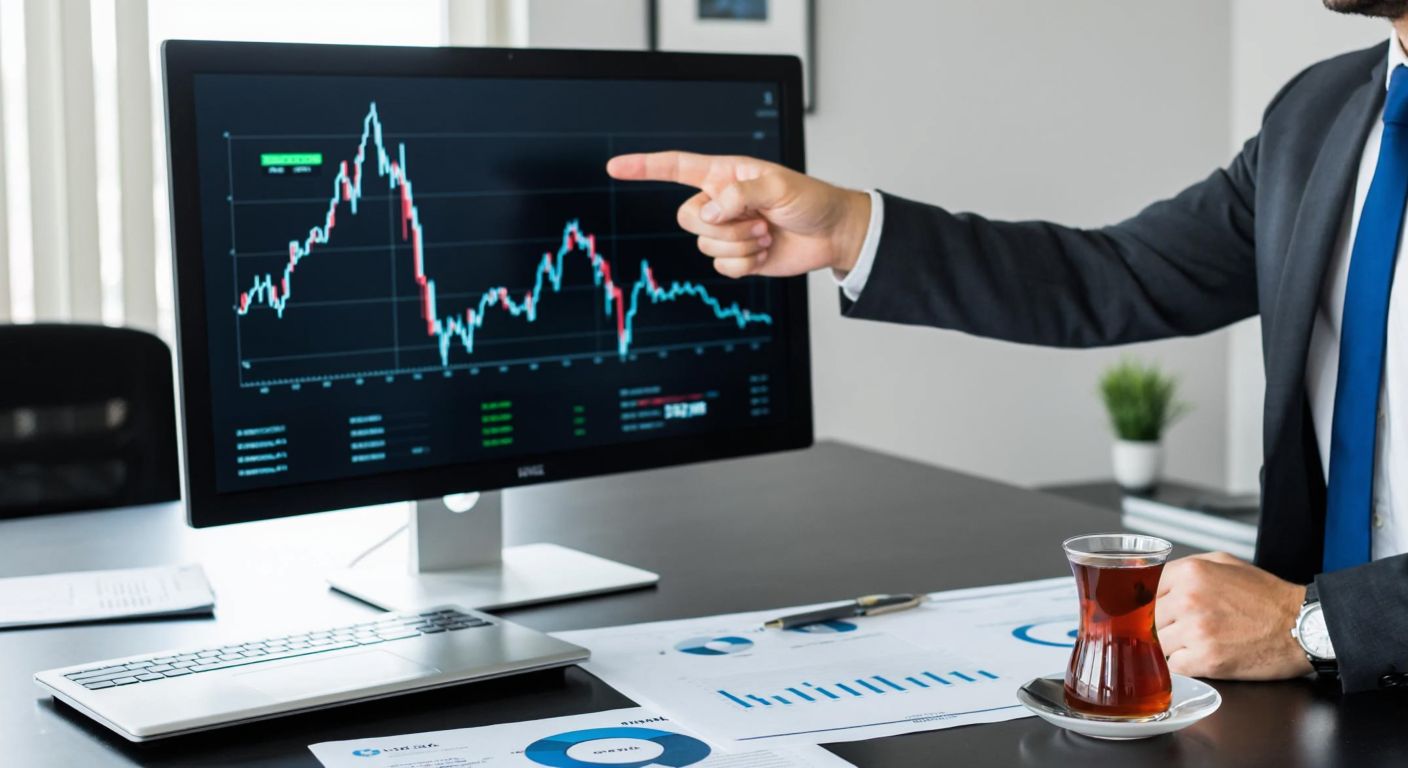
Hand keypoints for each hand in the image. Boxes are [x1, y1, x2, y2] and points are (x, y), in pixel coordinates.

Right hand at [605, 151, 870, 278]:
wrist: (831, 234)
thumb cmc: (810, 200)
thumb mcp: (778, 186)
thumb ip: (739, 195)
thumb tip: (708, 213)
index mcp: (724, 175)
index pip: (676, 168)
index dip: (644, 167)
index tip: (615, 168)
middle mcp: (720, 202)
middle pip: (686, 218)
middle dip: (720, 226)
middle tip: (757, 222)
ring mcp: (727, 231)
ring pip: (704, 246)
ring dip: (739, 245)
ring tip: (766, 235)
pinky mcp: (736, 257)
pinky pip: (721, 267)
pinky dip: (745, 264)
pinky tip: (765, 252)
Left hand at [1155, 551, 1310, 679]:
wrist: (1302, 626)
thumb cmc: (1268, 597)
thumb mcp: (1226, 563)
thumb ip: (1188, 567)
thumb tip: (1157, 579)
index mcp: (1191, 573)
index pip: (1146, 590)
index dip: (1152, 603)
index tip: (1157, 612)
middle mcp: (1188, 599)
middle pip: (1149, 618)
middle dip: (1162, 625)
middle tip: (1182, 629)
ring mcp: (1196, 630)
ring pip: (1159, 643)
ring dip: (1173, 646)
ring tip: (1197, 643)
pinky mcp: (1207, 660)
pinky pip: (1174, 666)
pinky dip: (1183, 665)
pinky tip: (1201, 657)